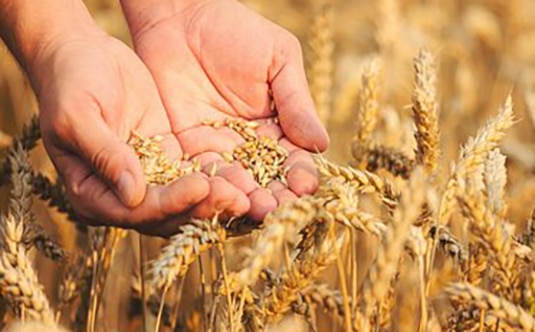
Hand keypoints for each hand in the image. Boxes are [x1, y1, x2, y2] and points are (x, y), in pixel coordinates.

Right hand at [34, 31, 245, 235]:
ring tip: (247, 193)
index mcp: (92, 195)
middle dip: (202, 207)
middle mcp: (122, 195)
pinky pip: (195, 172)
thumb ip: (105, 154)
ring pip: (186, 198)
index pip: (135, 211)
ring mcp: (148, 177)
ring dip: (215, 198)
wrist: (82, 56)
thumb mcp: (78, 116)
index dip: (170, 203)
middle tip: (238, 199)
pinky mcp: (168, 157)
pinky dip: (217, 177)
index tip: (200, 186)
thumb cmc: (69, 83)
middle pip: (166, 212)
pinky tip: (244, 175)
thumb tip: (132, 195)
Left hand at [121, 0, 328, 219]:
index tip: (305, 188)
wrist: (182, 16)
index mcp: (278, 126)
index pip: (293, 159)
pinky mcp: (185, 147)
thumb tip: (321, 145)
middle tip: (278, 212)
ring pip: (233, 182)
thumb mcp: (278, 60)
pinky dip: (207, 187)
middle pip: (265, 179)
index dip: (300, 175)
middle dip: (273, 197)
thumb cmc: (238, 30)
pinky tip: (217, 198)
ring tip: (252, 211)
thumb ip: (296, 102)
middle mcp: (249, 144)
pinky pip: (197, 172)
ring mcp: (217, 148)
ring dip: (243, 199)